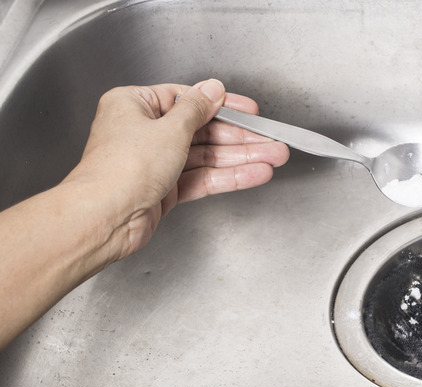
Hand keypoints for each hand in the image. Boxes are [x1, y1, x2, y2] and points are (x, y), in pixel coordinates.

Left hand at [65, 80, 288, 258]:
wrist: (105, 218)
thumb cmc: (122, 169)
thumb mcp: (170, 128)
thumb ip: (197, 109)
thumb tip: (212, 90)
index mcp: (135, 105)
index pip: (188, 99)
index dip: (223, 105)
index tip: (249, 110)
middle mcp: (144, 132)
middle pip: (203, 130)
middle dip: (241, 137)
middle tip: (271, 140)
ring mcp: (156, 162)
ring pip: (207, 156)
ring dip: (242, 158)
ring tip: (273, 158)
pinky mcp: (165, 189)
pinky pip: (203, 178)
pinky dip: (229, 176)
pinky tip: (255, 174)